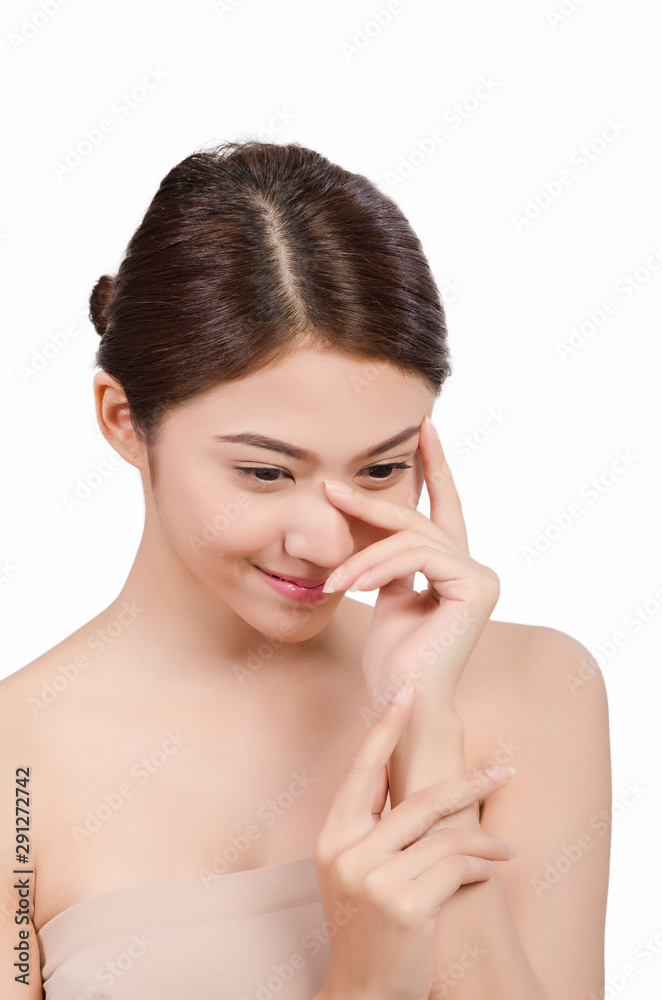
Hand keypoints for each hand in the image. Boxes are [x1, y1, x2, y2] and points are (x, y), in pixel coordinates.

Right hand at [313, 681, 515, 999]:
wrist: (361, 991)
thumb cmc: (366, 925)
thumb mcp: (352, 871)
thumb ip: (370, 826)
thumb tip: (394, 773)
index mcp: (332, 837)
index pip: (361, 770)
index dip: (385, 728)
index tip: (406, 692)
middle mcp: (348, 852)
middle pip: (420, 799)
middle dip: (469, 784)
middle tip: (503, 771)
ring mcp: (375, 880)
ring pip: (446, 836)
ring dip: (485, 844)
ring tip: (506, 851)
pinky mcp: (405, 906)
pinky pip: (456, 870)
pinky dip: (480, 870)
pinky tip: (488, 876)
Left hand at [322, 415, 499, 709]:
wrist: (402, 697)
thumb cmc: (392, 656)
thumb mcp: (384, 592)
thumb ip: (389, 559)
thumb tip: (371, 524)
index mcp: (452, 566)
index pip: (443, 505)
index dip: (434, 466)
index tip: (423, 426)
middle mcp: (474, 566)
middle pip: (417, 519)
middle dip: (370, 503)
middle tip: (329, 488)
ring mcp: (481, 576)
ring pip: (412, 539)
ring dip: (364, 555)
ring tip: (333, 579)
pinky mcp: (478, 586)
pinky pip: (418, 558)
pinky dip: (378, 567)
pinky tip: (351, 585)